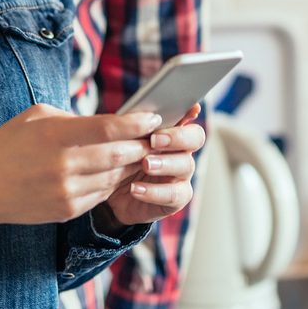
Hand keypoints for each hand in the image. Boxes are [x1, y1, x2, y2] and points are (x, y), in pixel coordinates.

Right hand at [0, 105, 162, 227]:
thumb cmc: (8, 143)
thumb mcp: (38, 116)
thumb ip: (75, 119)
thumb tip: (108, 123)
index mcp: (58, 135)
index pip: (111, 128)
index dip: (137, 122)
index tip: (154, 116)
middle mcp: (66, 166)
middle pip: (120, 154)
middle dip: (143, 144)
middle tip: (159, 135)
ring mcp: (68, 192)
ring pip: (116, 176)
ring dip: (134, 164)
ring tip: (147, 152)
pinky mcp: (67, 210)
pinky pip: (102, 194)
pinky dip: (116, 182)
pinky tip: (123, 171)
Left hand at [102, 105, 204, 227]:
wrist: (111, 195)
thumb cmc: (121, 160)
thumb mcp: (123, 141)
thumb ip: (134, 126)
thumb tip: (141, 114)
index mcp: (169, 132)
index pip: (187, 117)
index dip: (190, 112)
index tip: (189, 109)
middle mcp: (181, 151)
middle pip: (195, 138)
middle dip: (177, 137)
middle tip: (154, 140)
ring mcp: (181, 175)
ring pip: (186, 165)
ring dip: (165, 163)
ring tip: (145, 164)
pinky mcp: (176, 199)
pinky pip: (173, 195)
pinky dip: (154, 192)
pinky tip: (136, 189)